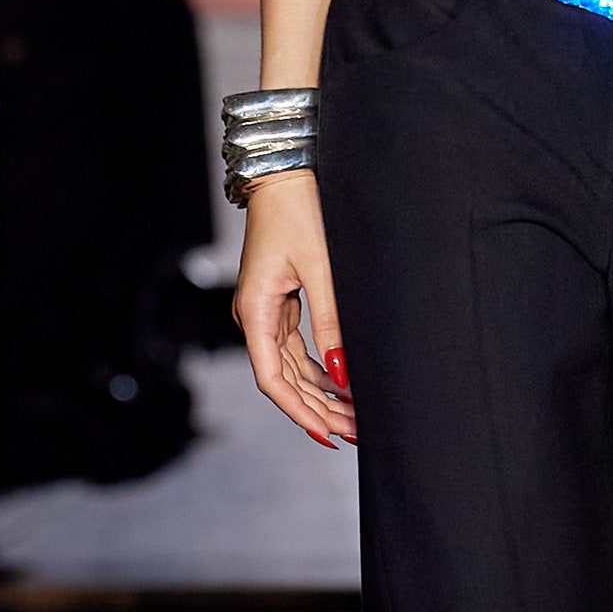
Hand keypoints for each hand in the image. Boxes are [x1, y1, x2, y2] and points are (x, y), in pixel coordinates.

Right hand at [233, 169, 354, 446]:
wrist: (283, 176)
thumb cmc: (298, 212)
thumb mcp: (320, 266)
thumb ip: (331, 320)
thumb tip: (342, 371)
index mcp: (256, 312)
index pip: (273, 379)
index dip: (299, 411)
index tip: (327, 434)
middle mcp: (255, 318)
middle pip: (285, 380)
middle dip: (319, 409)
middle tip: (357, 431)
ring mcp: (266, 313)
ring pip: (293, 368)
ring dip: (321, 393)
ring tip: (355, 416)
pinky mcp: (279, 304)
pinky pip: (297, 349)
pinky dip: (319, 370)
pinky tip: (342, 385)